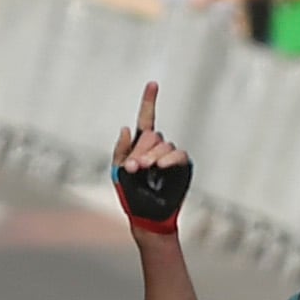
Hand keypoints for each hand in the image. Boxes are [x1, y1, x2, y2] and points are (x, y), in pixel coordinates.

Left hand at [111, 82, 192, 231]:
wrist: (144, 216)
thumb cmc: (130, 195)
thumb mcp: (118, 171)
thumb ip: (120, 150)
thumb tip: (126, 128)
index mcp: (140, 146)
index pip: (146, 119)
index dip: (149, 101)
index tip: (153, 83)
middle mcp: (156, 148)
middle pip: (151, 136)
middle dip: (140, 150)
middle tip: (133, 168)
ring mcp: (169, 157)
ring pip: (163, 145)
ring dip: (152, 157)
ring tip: (144, 171)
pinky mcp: (181, 167)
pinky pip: (178, 155)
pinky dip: (169, 159)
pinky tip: (161, 167)